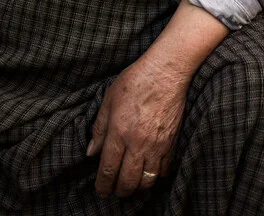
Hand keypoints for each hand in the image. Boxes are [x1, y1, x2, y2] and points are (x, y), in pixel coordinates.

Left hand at [87, 0, 228, 198]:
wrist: (165, 72)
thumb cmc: (135, 81)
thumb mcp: (109, 99)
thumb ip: (99, 128)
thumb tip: (91, 152)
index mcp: (119, 132)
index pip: (108, 169)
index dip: (103, 185)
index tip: (101, 190)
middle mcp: (137, 143)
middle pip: (128, 181)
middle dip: (119, 191)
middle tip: (114, 190)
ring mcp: (156, 145)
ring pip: (147, 180)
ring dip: (137, 186)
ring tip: (132, 183)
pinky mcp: (171, 143)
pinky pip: (164, 170)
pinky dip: (156, 175)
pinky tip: (150, 170)